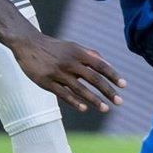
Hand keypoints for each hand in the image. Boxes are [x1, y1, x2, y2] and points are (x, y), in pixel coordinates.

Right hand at [10, 34, 125, 112]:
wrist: (28, 44)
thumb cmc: (54, 47)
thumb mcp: (72, 46)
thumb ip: (90, 54)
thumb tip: (107, 64)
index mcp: (78, 52)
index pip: (100, 65)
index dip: (112, 75)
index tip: (123, 85)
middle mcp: (70, 62)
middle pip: (93, 78)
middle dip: (108, 91)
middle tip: (120, 102)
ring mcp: (58, 73)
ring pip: (80, 89)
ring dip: (94, 100)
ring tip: (106, 109)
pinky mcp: (47, 82)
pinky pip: (63, 94)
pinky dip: (75, 102)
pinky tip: (84, 109)